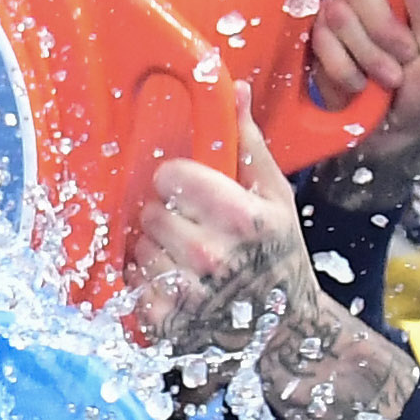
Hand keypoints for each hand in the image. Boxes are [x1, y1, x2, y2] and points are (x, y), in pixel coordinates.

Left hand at [132, 81, 335, 359]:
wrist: (288, 332)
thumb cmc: (281, 256)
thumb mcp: (276, 196)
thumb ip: (248, 143)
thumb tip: (232, 87)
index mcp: (241, 218)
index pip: (169, 176)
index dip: (176, 179)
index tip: (190, 190)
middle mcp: (211, 256)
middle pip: (149, 213)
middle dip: (165, 216)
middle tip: (191, 229)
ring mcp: (187, 295)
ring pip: (138, 249)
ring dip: (154, 251)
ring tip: (186, 260)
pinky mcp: (165, 325)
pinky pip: (132, 284)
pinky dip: (146, 283)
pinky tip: (175, 284)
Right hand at [304, 0, 419, 165]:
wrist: (391, 142)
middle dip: (382, 27)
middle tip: (402, 56)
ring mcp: (338, 19)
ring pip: (338, 14)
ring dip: (366, 54)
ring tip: (385, 77)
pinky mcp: (315, 45)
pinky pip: (320, 42)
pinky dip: (343, 69)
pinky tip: (358, 85)